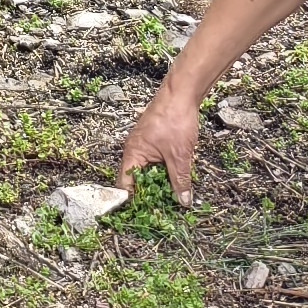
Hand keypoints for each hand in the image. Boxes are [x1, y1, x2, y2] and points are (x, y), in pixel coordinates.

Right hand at [117, 88, 206, 207]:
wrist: (182, 93)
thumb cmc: (175, 120)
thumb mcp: (179, 156)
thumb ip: (179, 180)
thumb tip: (182, 201)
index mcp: (133, 154)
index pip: (125, 185)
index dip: (133, 201)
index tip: (145, 215)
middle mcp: (134, 150)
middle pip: (137, 179)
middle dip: (151, 194)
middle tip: (164, 209)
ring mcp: (144, 144)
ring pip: (149, 170)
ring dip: (160, 181)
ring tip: (172, 196)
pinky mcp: (154, 140)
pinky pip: (156, 161)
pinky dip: (165, 170)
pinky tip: (177, 177)